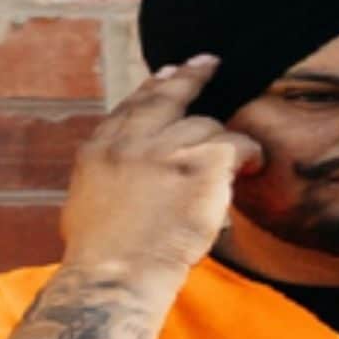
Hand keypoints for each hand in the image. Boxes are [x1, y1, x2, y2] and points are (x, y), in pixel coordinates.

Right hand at [61, 55, 262, 276]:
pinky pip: (236, 143)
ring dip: (221, 143)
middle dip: (188, 78)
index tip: (166, 76)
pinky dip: (248, 153)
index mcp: (99, 151)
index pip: (130, 109)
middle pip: (164, 98)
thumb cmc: (103, 259)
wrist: (116, 275)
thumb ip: (107, 178)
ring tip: (233, 162)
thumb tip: (121, 176)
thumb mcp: (85, 205)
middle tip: (208, 63)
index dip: (151, 90)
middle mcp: (130, 142)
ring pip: (205, 125)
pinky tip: (253, 164)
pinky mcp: (201, 163)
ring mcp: (165, 149)